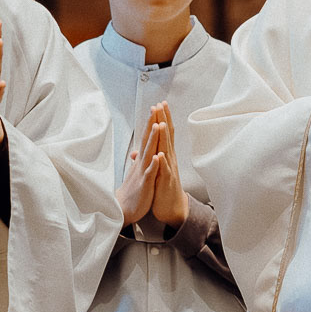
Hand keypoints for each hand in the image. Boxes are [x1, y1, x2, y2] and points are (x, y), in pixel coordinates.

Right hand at [117, 108, 163, 226]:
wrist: (124, 209)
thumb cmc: (133, 190)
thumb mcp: (137, 171)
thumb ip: (139, 159)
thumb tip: (138, 149)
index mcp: (142, 159)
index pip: (148, 137)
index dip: (152, 123)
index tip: (157, 108)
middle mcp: (142, 162)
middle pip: (148, 140)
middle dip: (152, 123)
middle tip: (156, 107)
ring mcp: (142, 172)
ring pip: (149, 153)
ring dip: (153, 139)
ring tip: (157, 125)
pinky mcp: (144, 184)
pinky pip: (149, 174)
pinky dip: (153, 165)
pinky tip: (157, 156)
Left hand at [149, 103, 188, 228]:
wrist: (172, 208)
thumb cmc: (163, 188)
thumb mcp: (155, 170)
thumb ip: (149, 159)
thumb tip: (139, 151)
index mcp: (166, 155)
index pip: (164, 133)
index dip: (162, 118)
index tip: (159, 103)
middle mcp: (170, 159)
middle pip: (167, 136)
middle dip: (164, 119)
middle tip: (161, 104)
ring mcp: (169, 169)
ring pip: (167, 150)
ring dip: (164, 137)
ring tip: (161, 122)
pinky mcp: (167, 182)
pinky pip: (165, 171)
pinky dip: (163, 162)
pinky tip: (161, 154)